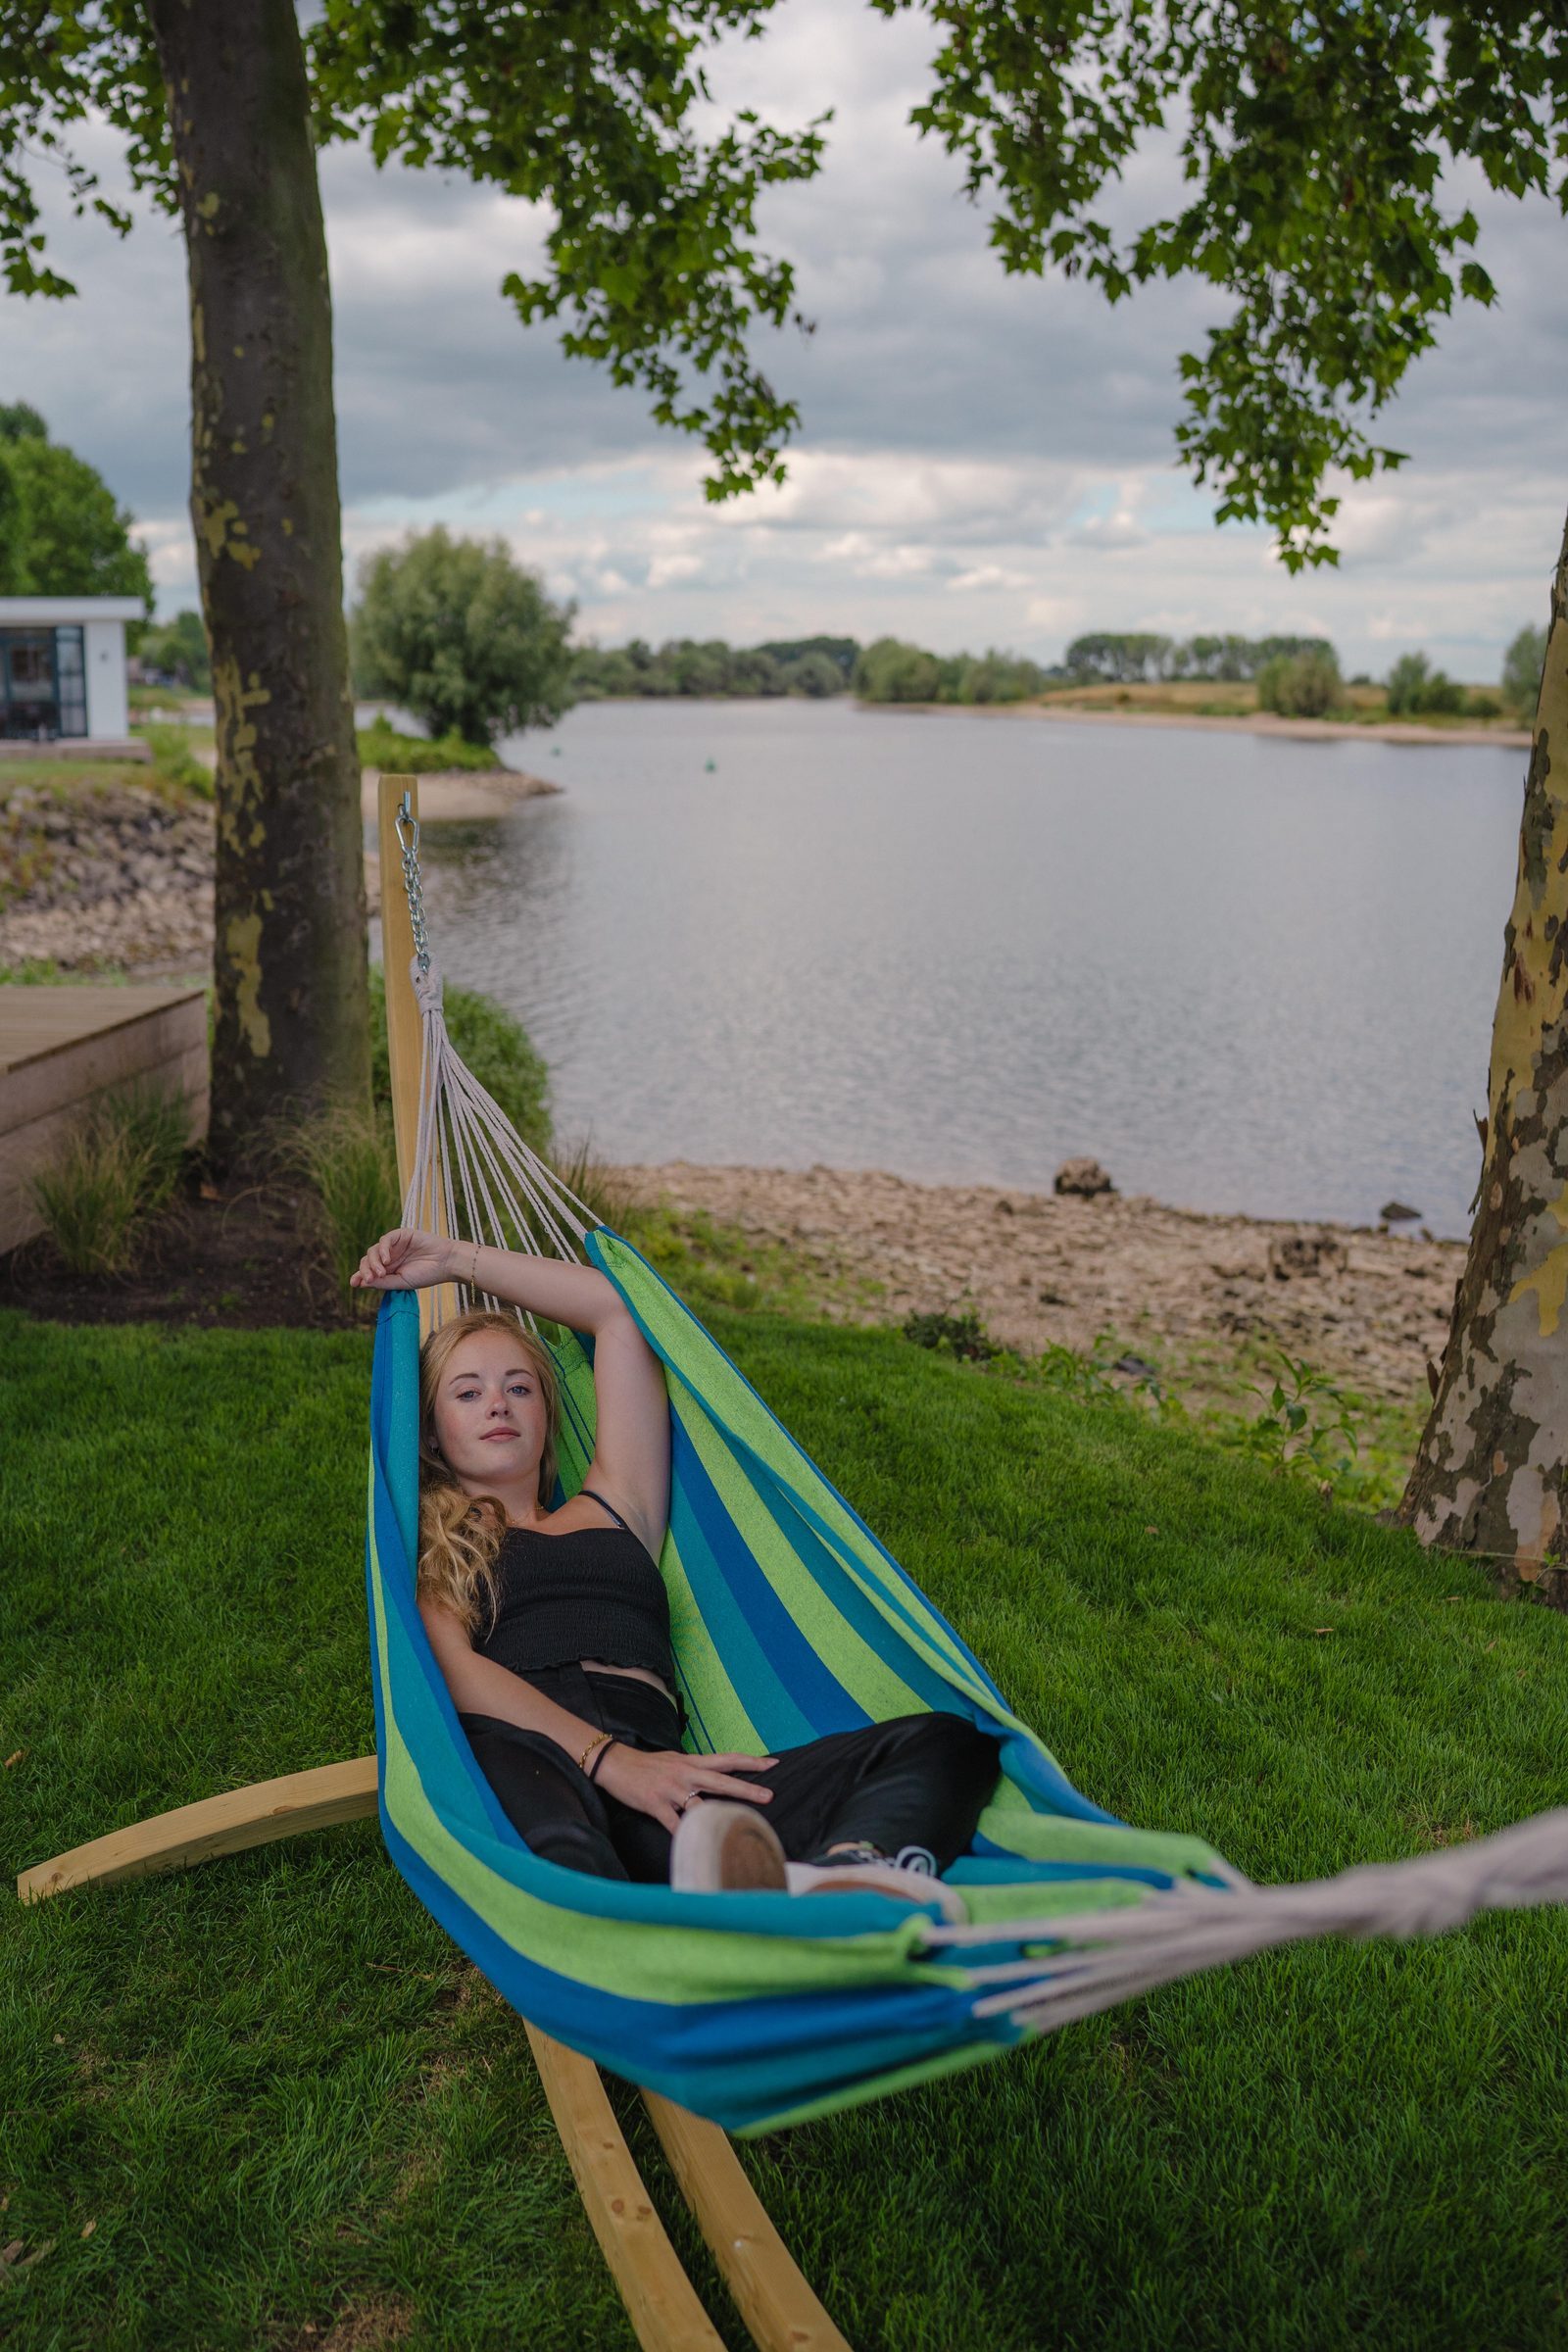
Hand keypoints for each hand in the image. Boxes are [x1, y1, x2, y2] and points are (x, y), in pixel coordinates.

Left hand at [350, 1227, 455, 1292]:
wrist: (446, 1263)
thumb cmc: (427, 1275)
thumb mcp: (401, 1282)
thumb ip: (382, 1282)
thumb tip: (361, 1282)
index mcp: (389, 1270)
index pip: (368, 1271)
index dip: (359, 1276)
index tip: (353, 1283)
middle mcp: (389, 1257)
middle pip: (367, 1260)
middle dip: (365, 1270)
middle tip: (370, 1279)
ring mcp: (394, 1245)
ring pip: (373, 1250)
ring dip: (373, 1262)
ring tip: (381, 1273)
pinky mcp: (400, 1234)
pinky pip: (385, 1240)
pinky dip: (383, 1250)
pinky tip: (387, 1260)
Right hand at [595, 1745, 775, 1834]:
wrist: (615, 1763)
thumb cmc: (648, 1764)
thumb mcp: (676, 1760)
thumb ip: (696, 1769)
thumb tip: (716, 1775)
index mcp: (692, 1762)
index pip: (727, 1760)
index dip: (751, 1761)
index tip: (773, 1764)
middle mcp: (686, 1774)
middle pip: (722, 1781)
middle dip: (747, 1789)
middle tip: (769, 1795)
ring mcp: (671, 1789)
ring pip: (700, 1804)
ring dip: (718, 1815)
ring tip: (736, 1825)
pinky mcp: (655, 1804)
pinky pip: (673, 1823)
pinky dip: (684, 1833)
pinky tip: (696, 1844)